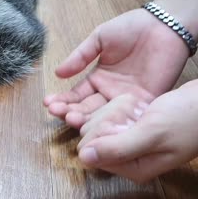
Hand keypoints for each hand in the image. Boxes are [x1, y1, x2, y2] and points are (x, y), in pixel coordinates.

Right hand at [44, 9, 189, 128]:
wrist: (163, 25)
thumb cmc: (131, 27)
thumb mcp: (99, 38)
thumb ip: (80, 56)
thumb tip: (57, 73)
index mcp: (98, 78)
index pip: (76, 94)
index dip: (62, 99)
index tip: (48, 103)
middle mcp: (110, 92)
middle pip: (86, 108)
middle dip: (69, 111)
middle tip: (57, 113)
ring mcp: (127, 99)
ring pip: (103, 116)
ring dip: (86, 120)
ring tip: (70, 118)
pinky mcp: (145, 102)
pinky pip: (128, 117)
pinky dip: (114, 124)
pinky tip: (99, 127)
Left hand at [77, 81, 197, 182]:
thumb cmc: (187, 119)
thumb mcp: (151, 133)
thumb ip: (117, 148)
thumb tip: (85, 158)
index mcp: (132, 167)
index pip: (90, 153)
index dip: (97, 132)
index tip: (120, 122)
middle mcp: (130, 158)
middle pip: (92, 136)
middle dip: (107, 120)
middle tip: (134, 115)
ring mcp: (132, 142)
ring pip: (101, 122)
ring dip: (116, 111)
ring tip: (140, 111)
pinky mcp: (135, 128)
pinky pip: (115, 114)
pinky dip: (123, 106)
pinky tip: (140, 106)